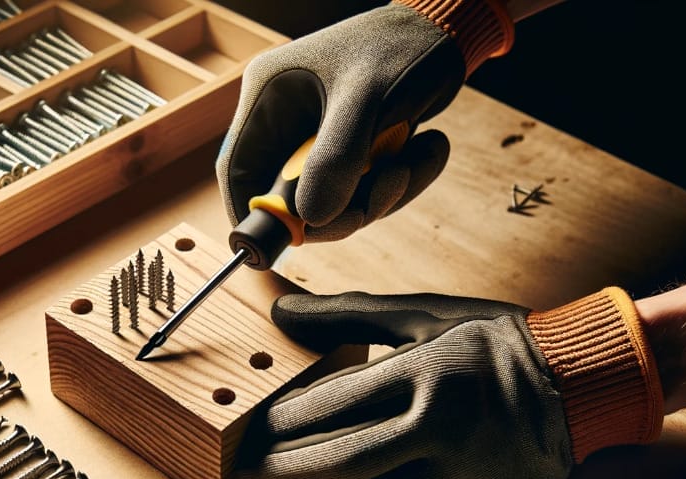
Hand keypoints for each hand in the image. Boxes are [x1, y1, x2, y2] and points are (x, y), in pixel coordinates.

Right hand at [215, 1, 510, 241]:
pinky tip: (429, 149)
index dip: (255, 213)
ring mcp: (319, 137)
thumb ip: (336, 158)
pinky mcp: (352, 148)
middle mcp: (288, 119)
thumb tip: (312, 219)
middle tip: (381, 196)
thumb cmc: (401, 48)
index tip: (288, 240)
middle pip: (289, 196)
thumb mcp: (367, 99)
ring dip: (378, 196)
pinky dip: (398, 182)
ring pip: (333, 199)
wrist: (447, 32)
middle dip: (339, 209)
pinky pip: (363, 188)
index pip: (239, 169)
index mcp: (271, 97)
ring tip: (414, 161)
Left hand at [238, 290, 662, 478]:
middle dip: (284, 474)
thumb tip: (281, 312)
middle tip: (246, 477)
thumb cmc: (498, 342)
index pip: (337, 403)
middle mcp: (448, 426)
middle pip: (346, 461)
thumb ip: (348, 313)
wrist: (584, 382)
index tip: (253, 430)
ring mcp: (469, 475)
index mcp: (430, 370)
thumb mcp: (425, 313)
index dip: (284, 422)